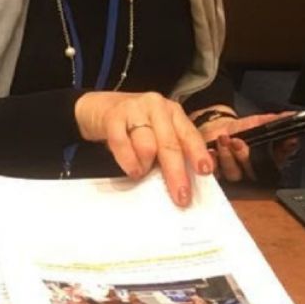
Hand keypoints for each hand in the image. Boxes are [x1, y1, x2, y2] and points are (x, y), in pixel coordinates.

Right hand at [74, 91, 214, 206]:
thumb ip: (170, 148)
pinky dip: (128, 162)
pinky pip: (122, 144)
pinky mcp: (113, 117)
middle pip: (169, 144)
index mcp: (173, 112)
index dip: (198, 153)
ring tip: (142, 171)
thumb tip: (187, 179)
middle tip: (180, 196)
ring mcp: (134, 109)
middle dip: (176, 173)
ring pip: (147, 147)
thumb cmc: (133, 126)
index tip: (205, 171)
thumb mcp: (157, 132)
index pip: (189, 134)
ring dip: (146, 166)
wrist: (99, 108)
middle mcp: (156, 107)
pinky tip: (131, 170)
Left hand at [195, 111, 301, 181]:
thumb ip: (273, 121)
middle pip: (254, 170)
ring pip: (234, 173)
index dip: (281, 152)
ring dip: (227, 156)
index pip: (279, 160)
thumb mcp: (257, 123)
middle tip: (237, 142)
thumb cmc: (241, 130)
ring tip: (223, 140)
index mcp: (268, 160)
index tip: (278, 142)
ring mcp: (236, 175)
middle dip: (245, 156)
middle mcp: (253, 171)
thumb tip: (290, 116)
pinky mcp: (219, 176)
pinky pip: (216, 173)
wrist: (217, 130)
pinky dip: (214, 161)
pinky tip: (212, 152)